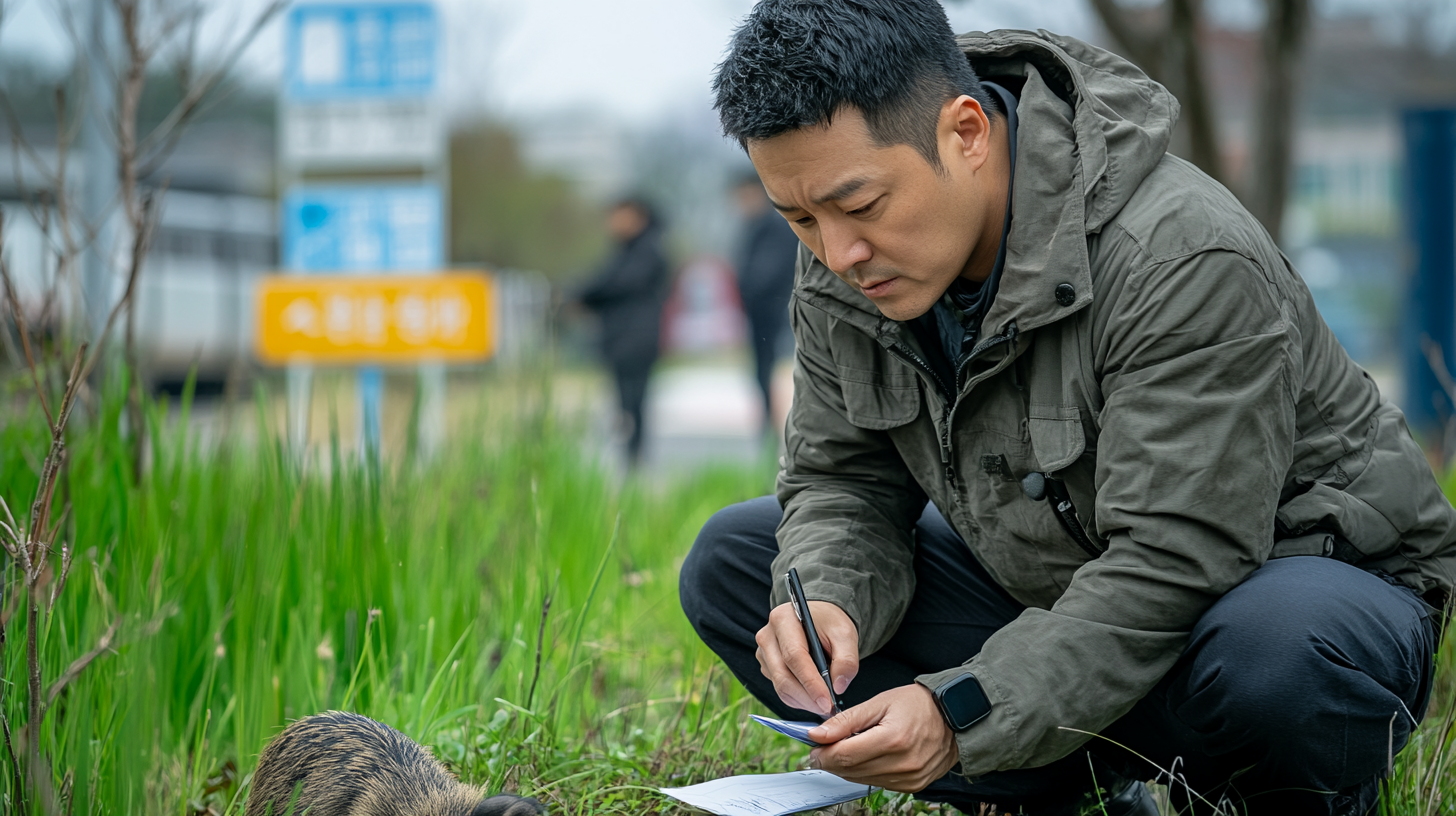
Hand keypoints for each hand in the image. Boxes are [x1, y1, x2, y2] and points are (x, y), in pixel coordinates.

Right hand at [754, 601, 858, 715]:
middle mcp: (767, 636)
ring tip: (824, 704)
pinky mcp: (766, 666)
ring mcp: (763, 653)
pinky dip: (798, 699)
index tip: (827, 702)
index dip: (810, 682)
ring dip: (803, 701)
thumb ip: (847, 660)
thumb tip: (839, 688)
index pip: (794, 657)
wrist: (818, 619)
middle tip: (828, 709)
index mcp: (783, 619)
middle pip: (783, 675)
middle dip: (807, 698)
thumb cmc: (830, 624)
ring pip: (780, 687)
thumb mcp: (845, 634)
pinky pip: (780, 689)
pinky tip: (814, 697)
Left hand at [805, 684, 957, 791]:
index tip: (813, 745)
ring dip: (847, 767)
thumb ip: (846, 720)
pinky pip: (878, 783)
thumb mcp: (880, 703)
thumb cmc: (919, 705)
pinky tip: (866, 756)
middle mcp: (902, 764)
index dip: (823, 752)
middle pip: (850, 771)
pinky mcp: (913, 786)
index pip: (844, 756)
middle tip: (823, 747)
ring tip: (846, 748)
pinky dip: (865, 772)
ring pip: (861, 780)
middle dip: (831, 759)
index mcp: (893, 740)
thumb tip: (817, 734)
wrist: (954, 717)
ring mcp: (909, 778)